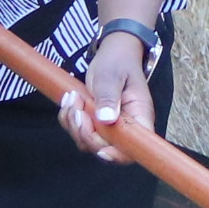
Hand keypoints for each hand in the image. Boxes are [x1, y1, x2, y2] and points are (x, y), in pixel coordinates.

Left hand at [62, 25, 158, 161]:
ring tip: (73, 97)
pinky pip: (79, 131)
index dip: (117, 155)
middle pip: (105, 149)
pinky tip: (70, 100)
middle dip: (85, 133)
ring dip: (74, 123)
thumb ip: (109, 96)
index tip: (100, 147)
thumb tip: (107, 119)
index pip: (134, 147)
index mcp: (139, 116)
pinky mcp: (95, 123)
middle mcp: (126, 126)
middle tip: (77, 107)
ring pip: (88, 142)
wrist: (114, 52)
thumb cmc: (118, 61)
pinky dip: (69, 119)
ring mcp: (109, 126)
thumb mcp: (111, 75)